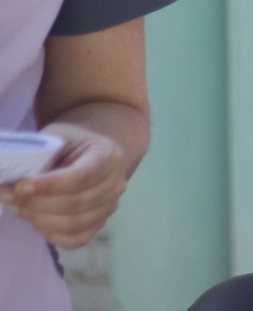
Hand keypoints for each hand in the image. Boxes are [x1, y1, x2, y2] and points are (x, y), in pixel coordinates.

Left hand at [0, 123, 128, 248]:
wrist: (87, 152)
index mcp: (109, 155)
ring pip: (73, 224)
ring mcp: (110, 206)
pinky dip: (51, 235)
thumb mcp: (56, 138)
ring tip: (15, 207)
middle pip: (75, 203)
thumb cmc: (69, 143)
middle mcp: (116, 182)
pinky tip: (36, 221)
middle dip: (36, 203)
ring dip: (38, 219)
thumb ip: (39, 155)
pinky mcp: (100, 223)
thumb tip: (12, 180)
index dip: (49, 185)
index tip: (20, 185)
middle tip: (8, 196)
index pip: (81, 176)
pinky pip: (76, 239)